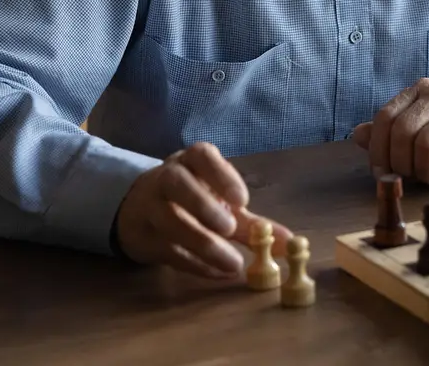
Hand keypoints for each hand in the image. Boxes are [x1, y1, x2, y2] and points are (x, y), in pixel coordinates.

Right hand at [115, 141, 290, 278]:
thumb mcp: (221, 205)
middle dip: (203, 205)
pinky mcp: (142, 237)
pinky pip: (166, 249)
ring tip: (233, 263)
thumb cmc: (192, 201)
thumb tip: (288, 242)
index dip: (221, 175)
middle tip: (230, 228)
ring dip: (202, 242)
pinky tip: (216, 272)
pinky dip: (193, 263)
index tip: (243, 200)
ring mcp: (149, 207)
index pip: (200, 155)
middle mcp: (165, 178)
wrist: (139, 212)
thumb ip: (253, 223)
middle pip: (176, 183)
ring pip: (169, 220)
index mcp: (190, 162)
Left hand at [351, 78, 428, 183]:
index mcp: (423, 89)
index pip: (384, 118)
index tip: (385, 173)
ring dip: (426, 172)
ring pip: (424, 148)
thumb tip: (357, 135)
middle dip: (402, 166)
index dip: (378, 151)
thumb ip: (395, 129)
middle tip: (415, 177)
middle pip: (402, 135)